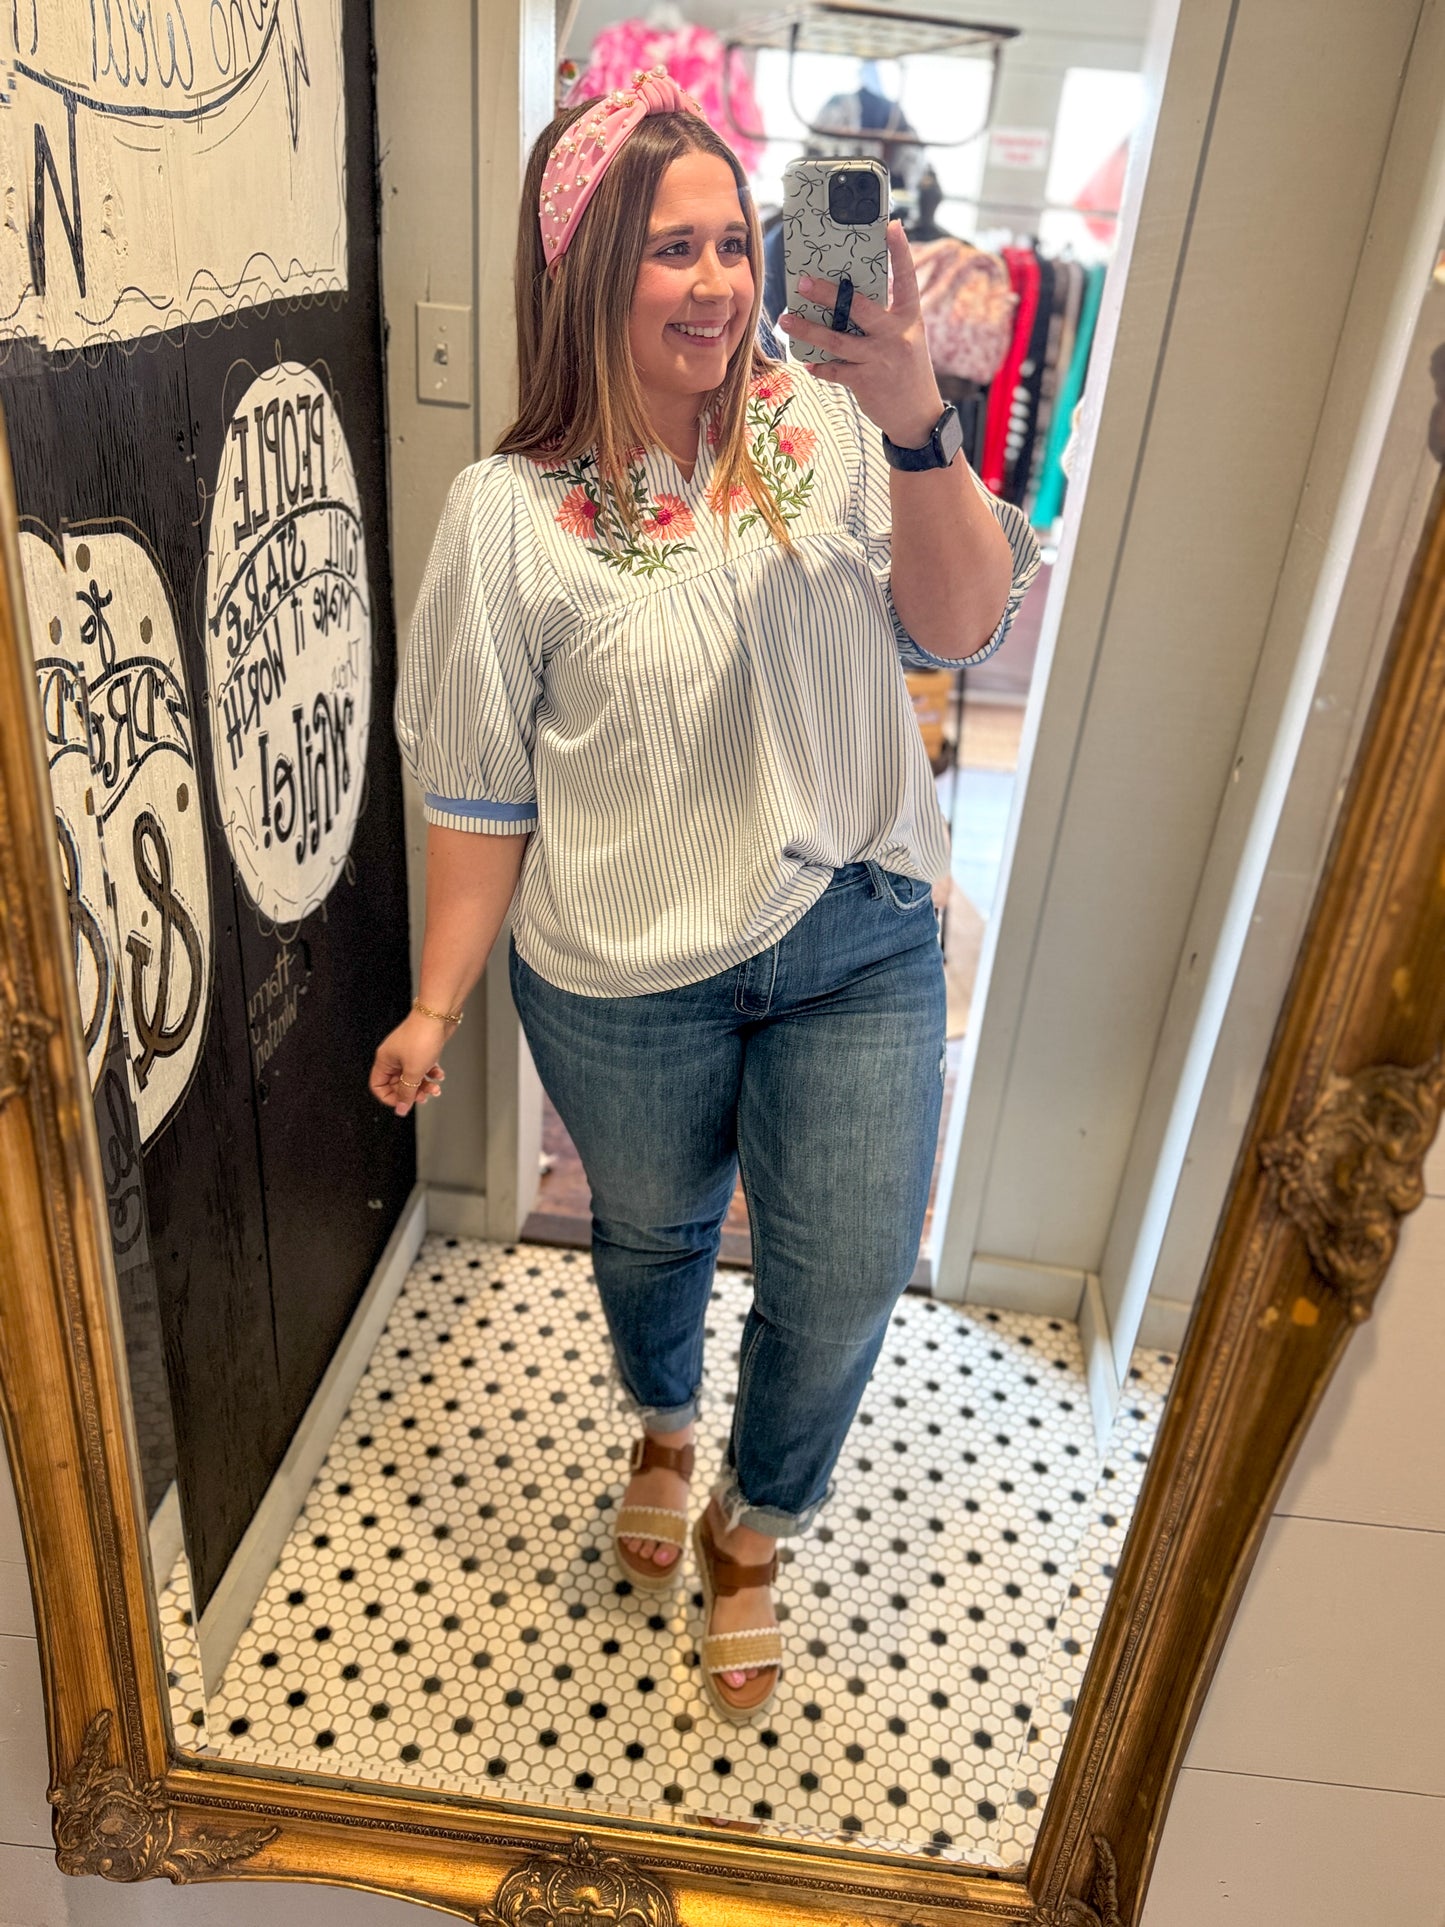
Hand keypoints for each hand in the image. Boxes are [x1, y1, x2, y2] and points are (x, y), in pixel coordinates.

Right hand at [369, 1011, 450, 1118]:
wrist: (438, 1015)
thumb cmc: (422, 1037)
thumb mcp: (413, 1071)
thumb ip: (407, 1093)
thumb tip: (401, 1109)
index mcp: (384, 1060)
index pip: (378, 1086)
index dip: (391, 1097)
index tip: (405, 1102)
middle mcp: (393, 1057)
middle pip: (398, 1083)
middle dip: (412, 1092)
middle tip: (424, 1095)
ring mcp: (407, 1052)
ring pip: (412, 1077)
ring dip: (424, 1084)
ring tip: (435, 1087)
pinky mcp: (420, 1049)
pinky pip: (423, 1067)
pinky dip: (431, 1072)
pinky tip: (439, 1074)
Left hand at [777, 221, 944, 447]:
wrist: (918, 417)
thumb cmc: (907, 370)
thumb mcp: (906, 338)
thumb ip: (884, 319)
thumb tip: (847, 299)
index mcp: (908, 318)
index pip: (907, 279)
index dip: (901, 252)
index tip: (891, 226)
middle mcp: (896, 335)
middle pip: (858, 307)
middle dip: (828, 294)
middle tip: (803, 282)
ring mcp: (880, 358)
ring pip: (837, 340)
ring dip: (808, 330)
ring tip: (786, 319)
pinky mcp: (866, 381)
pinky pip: (835, 370)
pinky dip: (819, 367)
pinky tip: (807, 362)